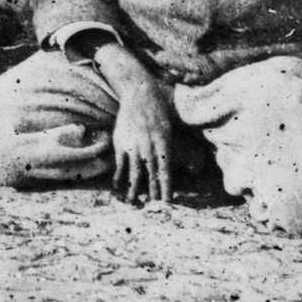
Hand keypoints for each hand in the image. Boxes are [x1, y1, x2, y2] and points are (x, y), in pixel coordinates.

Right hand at [105, 65, 174, 206]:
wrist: (139, 93)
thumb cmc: (157, 111)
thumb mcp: (168, 127)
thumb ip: (168, 147)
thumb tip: (183, 163)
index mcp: (162, 142)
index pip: (165, 169)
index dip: (166, 186)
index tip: (168, 201)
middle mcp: (148, 145)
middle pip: (151, 174)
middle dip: (153, 192)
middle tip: (154, 208)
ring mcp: (133, 144)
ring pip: (134, 171)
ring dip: (134, 189)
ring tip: (134, 202)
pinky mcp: (121, 142)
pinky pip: (120, 163)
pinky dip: (119, 175)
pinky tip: (118, 186)